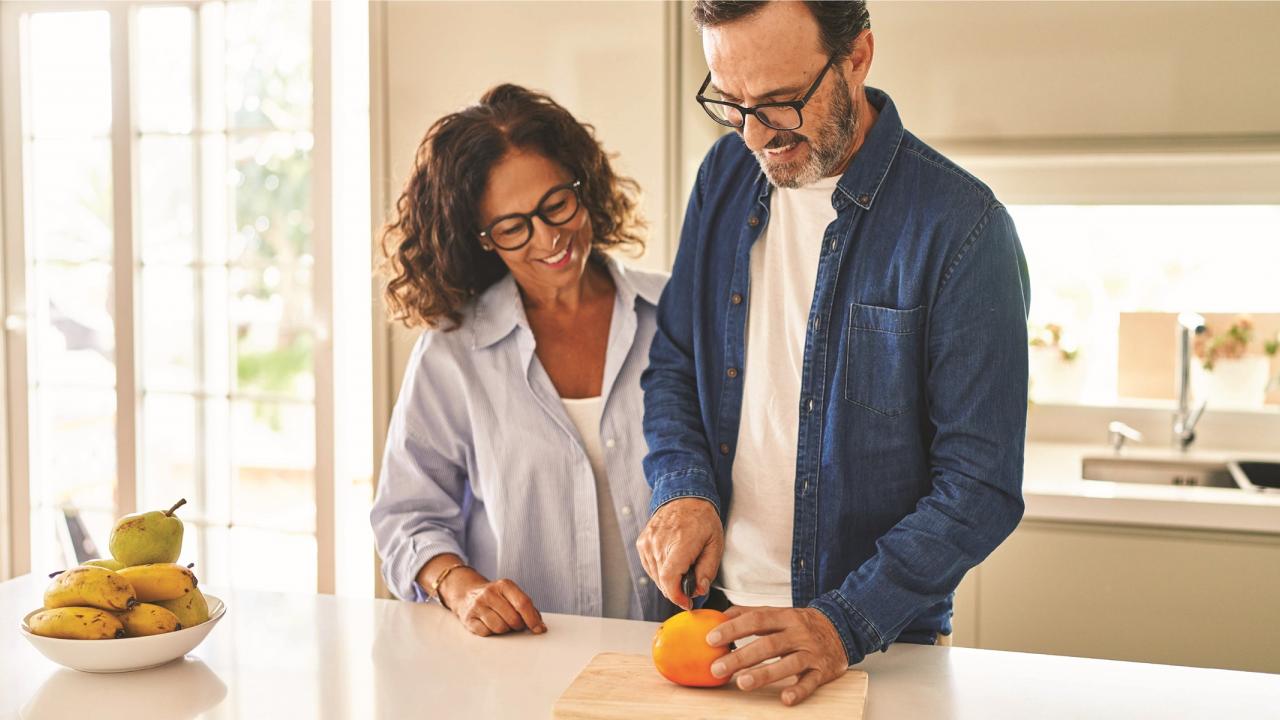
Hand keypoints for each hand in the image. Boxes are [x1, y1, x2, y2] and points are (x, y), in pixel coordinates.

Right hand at [441, 569, 545, 636]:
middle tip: (516, 623)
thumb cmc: (495, 597)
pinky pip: (487, 633)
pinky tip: (490, 624)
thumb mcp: (511, 594)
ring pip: (500, 628)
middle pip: (513, 619)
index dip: (533, 619)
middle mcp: (489, 593)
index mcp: (504, 585)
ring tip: (502, 622)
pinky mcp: (468, 618)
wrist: (467, 593)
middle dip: (518, 625)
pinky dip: (491, 632)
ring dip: (505, 630)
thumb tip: (540, 627)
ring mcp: (477, 606)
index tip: (539, 629)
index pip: (523, 603)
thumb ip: (527, 608)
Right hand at [635, 497, 722, 608]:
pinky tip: (671, 563)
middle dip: (676, 590)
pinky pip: (649, 567)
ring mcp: (648, 542)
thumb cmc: (702, 520)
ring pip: (654, 576)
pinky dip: (659, 572)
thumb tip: (699, 590)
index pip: (669, 578)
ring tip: (682, 569)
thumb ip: (708, 569)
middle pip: (662, 581)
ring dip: (668, 581)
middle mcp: (659, 542)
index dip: (676, 596)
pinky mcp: (642, 542)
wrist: (684, 497)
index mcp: (680, 542)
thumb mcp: (715, 543)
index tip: (686, 602)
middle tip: (690, 585)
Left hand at [705, 605, 848, 705]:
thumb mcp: (780, 613)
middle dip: (740, 657)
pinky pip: (810, 682)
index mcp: (785, 616)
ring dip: (764, 674)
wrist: (843, 628)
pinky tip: (785, 699)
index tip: (711, 639)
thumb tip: (721, 615)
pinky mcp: (822, 671)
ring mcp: (811, 653)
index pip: (756, 620)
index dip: (733, 628)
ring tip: (742, 683)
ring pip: (787, 664)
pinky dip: (799, 691)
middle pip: (767, 645)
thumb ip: (752, 613)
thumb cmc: (803, 624)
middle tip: (717, 668)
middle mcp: (798, 634)